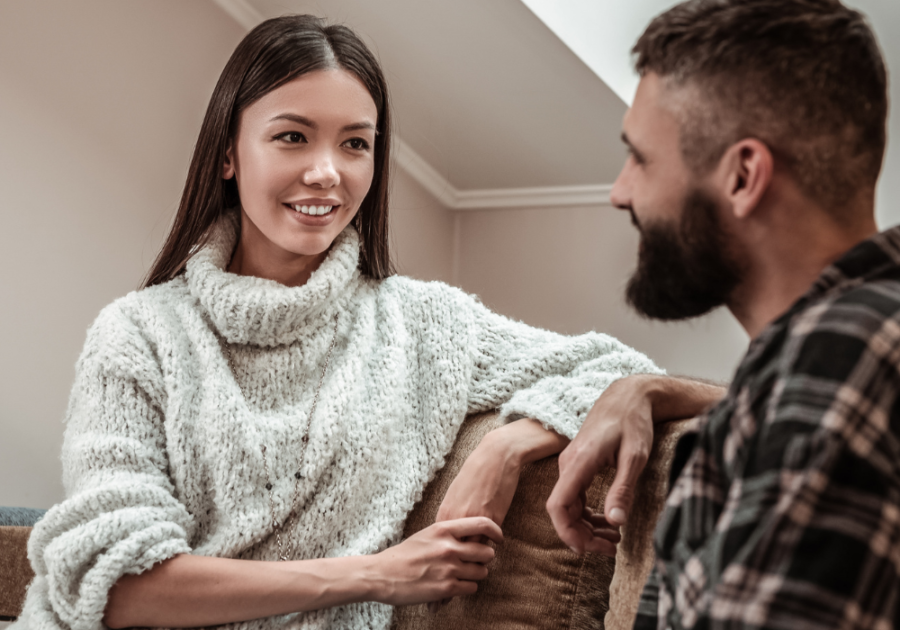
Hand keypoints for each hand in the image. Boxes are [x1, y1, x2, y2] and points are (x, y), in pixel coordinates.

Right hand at [371, 517, 502, 605]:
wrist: (382, 574)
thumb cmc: (404, 554)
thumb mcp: (427, 534)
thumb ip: (449, 533)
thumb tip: (471, 535)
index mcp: (444, 529)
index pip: (482, 524)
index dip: (496, 531)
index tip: (499, 539)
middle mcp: (449, 547)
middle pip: (487, 552)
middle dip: (484, 558)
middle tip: (476, 561)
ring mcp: (449, 568)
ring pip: (482, 572)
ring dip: (476, 575)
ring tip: (463, 574)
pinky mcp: (447, 588)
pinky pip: (472, 588)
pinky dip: (466, 588)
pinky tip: (456, 585)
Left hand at [430, 419, 565, 611]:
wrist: (497, 456)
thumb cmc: (478, 473)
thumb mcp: (458, 494)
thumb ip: (453, 515)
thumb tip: (448, 533)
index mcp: (445, 514)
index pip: (435, 549)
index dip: (430, 570)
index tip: (422, 589)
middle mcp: (455, 520)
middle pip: (447, 559)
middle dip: (443, 582)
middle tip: (438, 604)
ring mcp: (473, 521)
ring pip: (467, 557)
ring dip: (465, 576)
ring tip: (457, 596)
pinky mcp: (492, 519)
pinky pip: (487, 545)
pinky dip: (485, 559)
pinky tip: (482, 573)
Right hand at [546, 375, 655, 554]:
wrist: (627, 395)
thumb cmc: (632, 421)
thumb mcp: (634, 457)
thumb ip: (622, 489)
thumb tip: (614, 522)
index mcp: (579, 463)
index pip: (558, 506)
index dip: (568, 533)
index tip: (589, 549)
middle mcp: (569, 465)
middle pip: (562, 511)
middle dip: (583, 535)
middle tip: (611, 549)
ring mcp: (571, 465)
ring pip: (569, 506)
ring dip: (587, 526)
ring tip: (613, 539)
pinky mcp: (578, 465)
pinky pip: (575, 496)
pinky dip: (588, 513)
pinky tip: (608, 521)